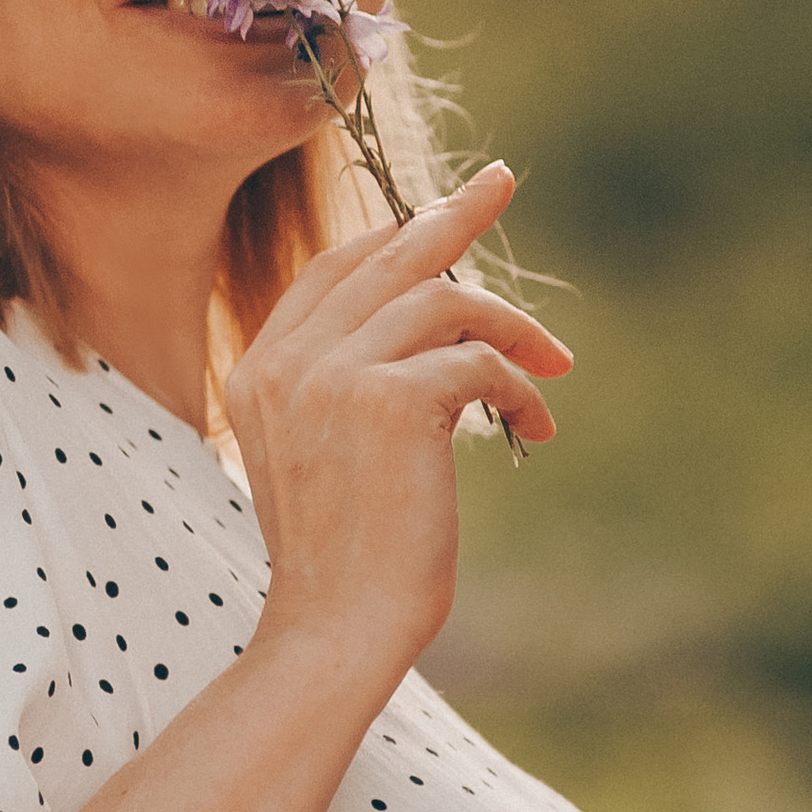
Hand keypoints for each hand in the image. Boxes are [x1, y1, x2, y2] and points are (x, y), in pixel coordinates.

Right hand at [226, 166, 571, 701]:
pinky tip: (536, 426)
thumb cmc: (344, 562)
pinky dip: (520, 387)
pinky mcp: (389, 400)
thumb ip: (350, 388)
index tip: (445, 216)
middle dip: (452, 216)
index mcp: (259, 370)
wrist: (336, 630)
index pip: (334, 272)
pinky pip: (477, 363)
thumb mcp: (327, 458)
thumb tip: (439, 330)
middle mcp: (287, 361)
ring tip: (552, 367)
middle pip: (385, 258)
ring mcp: (332, 375)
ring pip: (442, 301)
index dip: (394, 237)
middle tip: (501, 181)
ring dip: (510, 330)